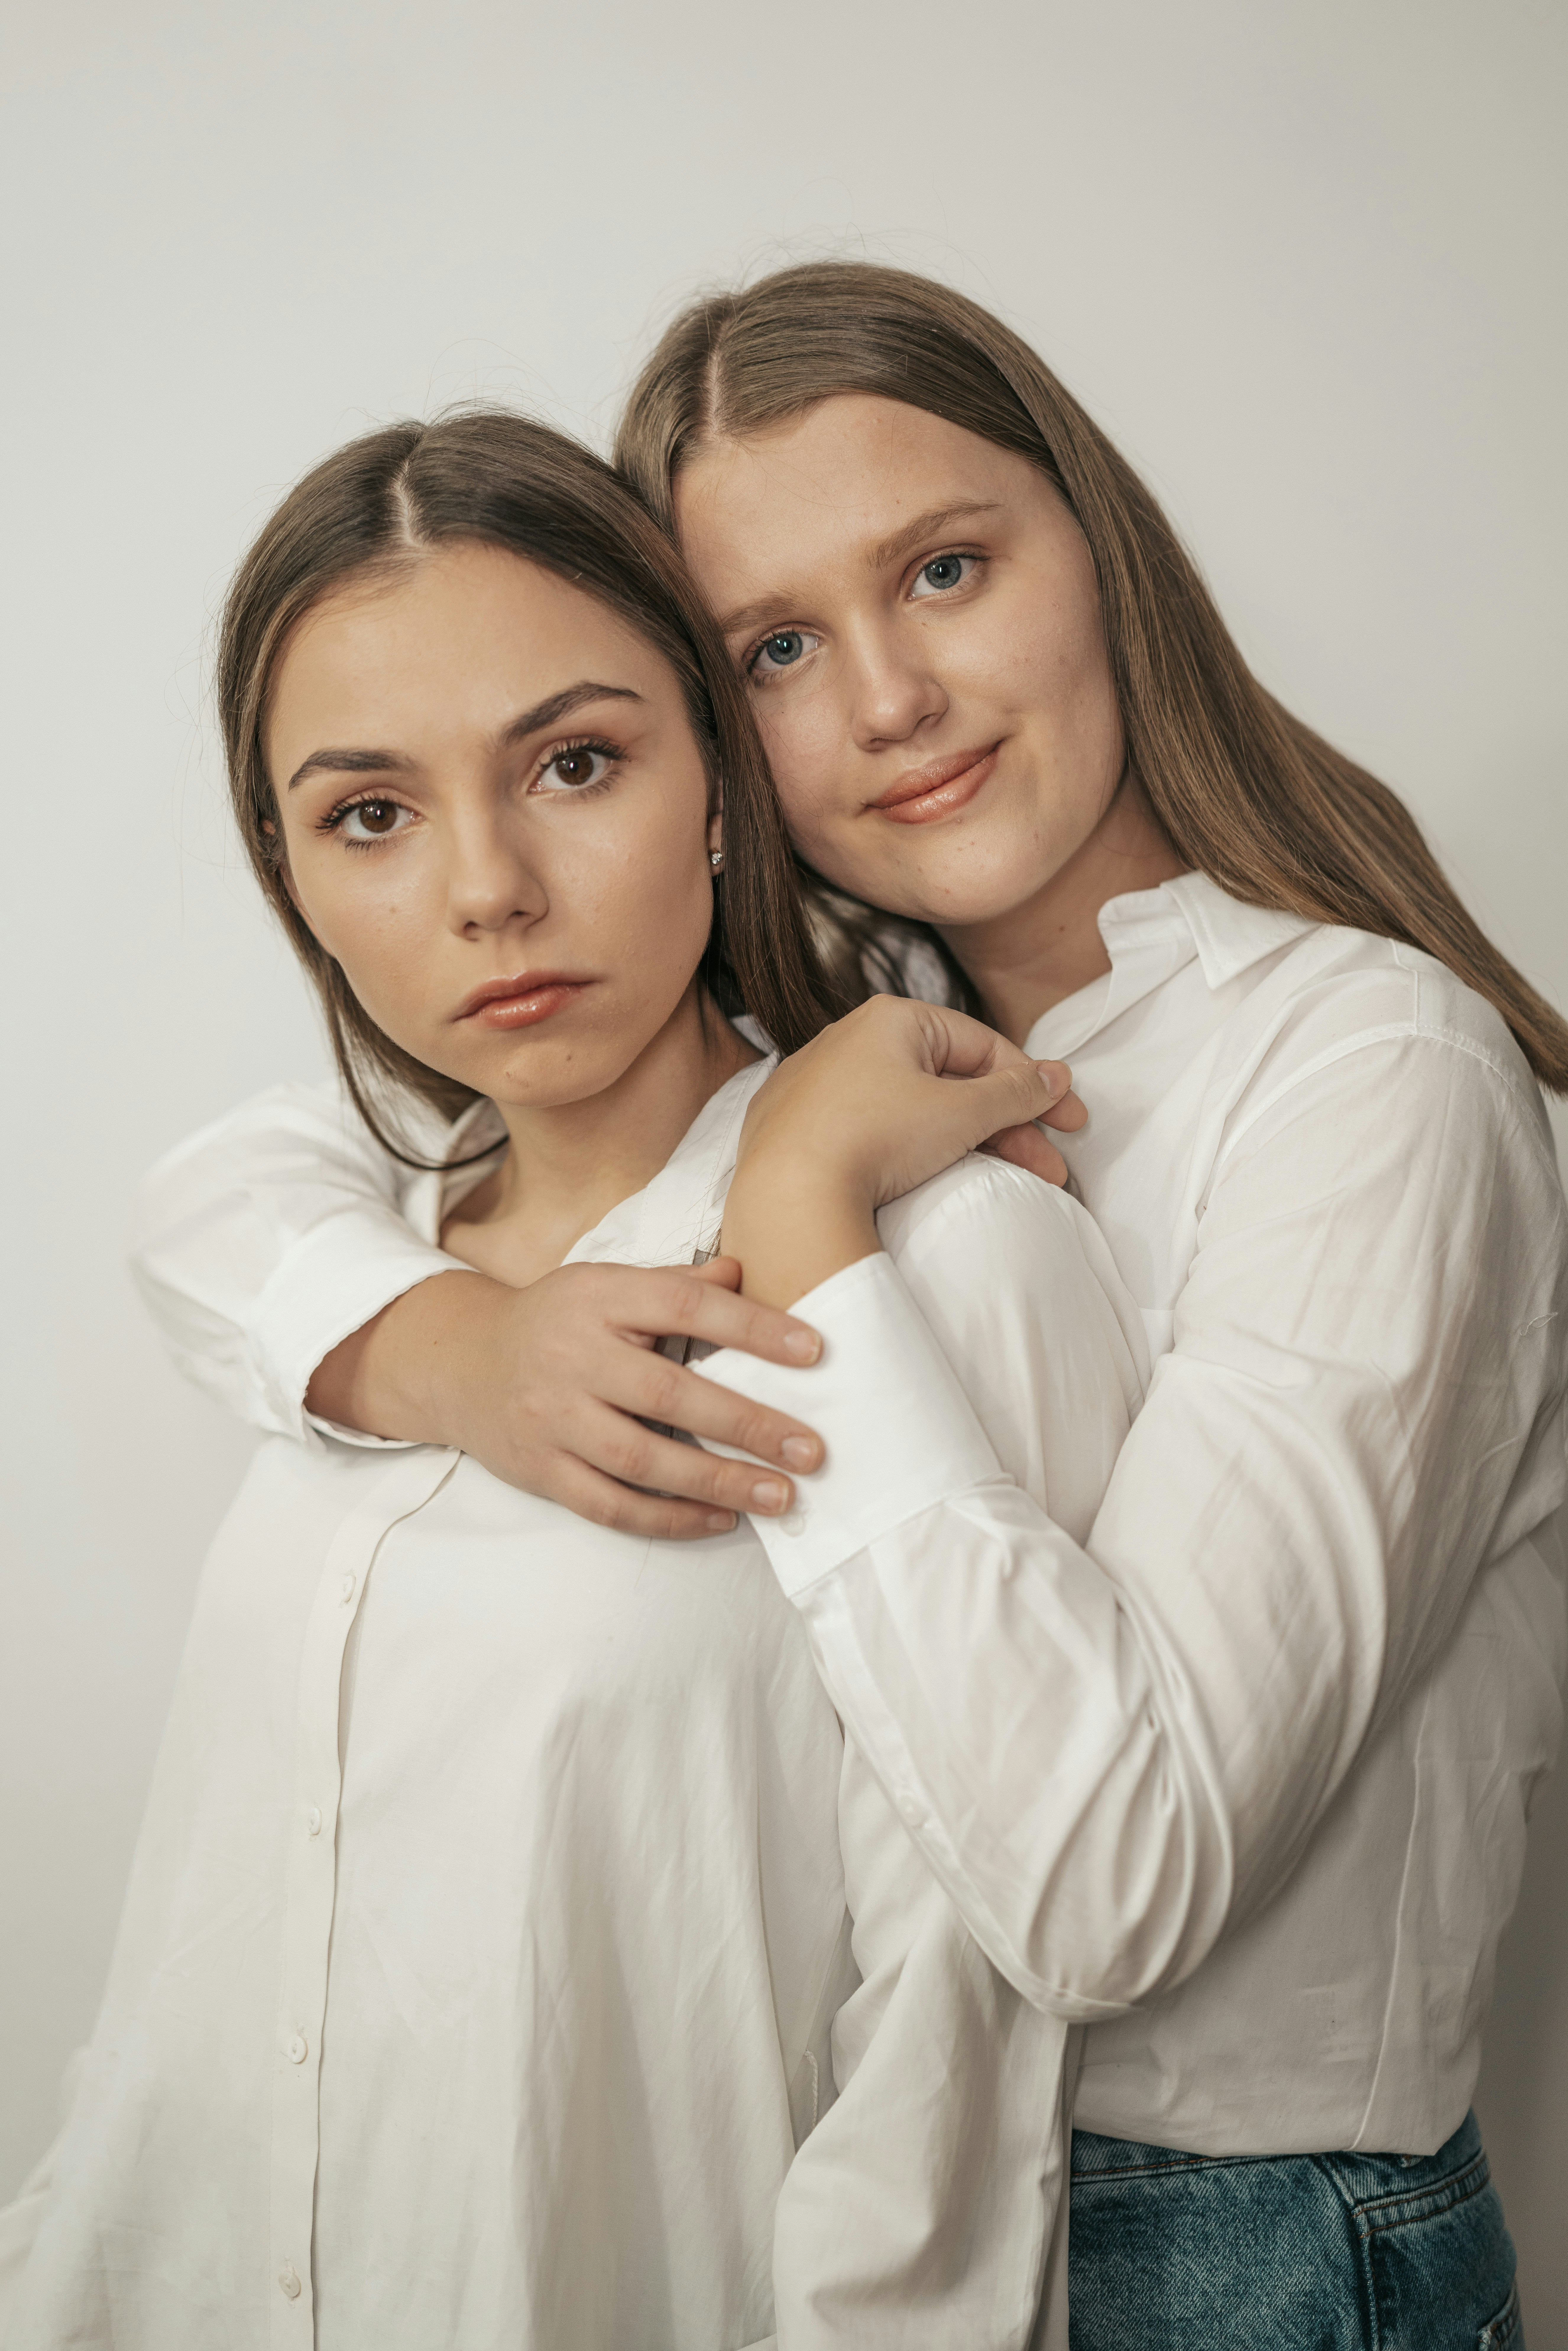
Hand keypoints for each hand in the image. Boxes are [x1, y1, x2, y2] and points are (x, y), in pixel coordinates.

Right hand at [305, 1257, 825, 1537]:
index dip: (751, 1326)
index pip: (684, 1305)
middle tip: (811, 1449)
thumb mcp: (606, 1284)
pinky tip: (721, 1520)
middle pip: (667, 1394)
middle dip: (746, 1424)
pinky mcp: (540, 1470)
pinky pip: (610, 1504)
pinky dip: (669, 1519)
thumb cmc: (558, 1320)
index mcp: (596, 1297)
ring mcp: (552, 1418)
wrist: (461, 1364)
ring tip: (781, 1496)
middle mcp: (572, 1357)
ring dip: (717, 1482)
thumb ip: (675, 1285)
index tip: (815, 1351)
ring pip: (641, 1460)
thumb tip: (745, 1270)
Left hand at [721, 995, 1082, 1306]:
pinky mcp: (796, 1127)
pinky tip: (938, 1178)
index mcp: (892, 1019)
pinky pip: (868, 1130)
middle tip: (1049, 1167)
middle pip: (951, 1081)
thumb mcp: (961, 1112)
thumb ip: (1016, 1092)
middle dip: (1008, 1126)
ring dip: (967, 1142)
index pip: (984, 1046)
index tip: (1069, 1122)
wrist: (786, 1194)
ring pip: (912, 1108)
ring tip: (1007, 1178)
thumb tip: (1055, 1076)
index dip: (1034, 1087)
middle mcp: (850, 1039)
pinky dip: (909, 1151)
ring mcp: (818, 1085)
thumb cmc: (874, 1138)